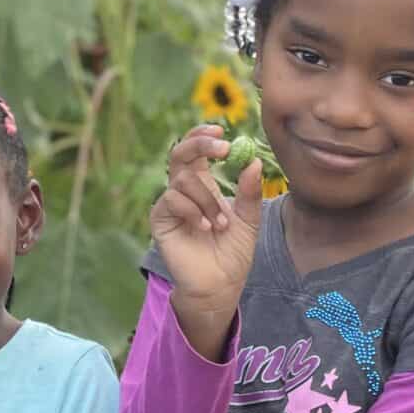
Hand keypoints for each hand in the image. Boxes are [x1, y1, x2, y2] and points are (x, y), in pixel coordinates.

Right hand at [149, 124, 264, 351]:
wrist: (220, 284)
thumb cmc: (233, 253)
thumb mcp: (248, 219)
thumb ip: (249, 192)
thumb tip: (253, 162)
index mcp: (202, 184)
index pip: (196, 150)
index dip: (203, 135)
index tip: (221, 128)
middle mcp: (182, 190)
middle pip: (180, 153)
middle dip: (200, 144)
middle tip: (222, 147)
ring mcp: (170, 205)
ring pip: (184, 181)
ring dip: (208, 199)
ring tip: (221, 224)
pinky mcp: (160, 220)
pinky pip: (172, 201)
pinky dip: (193, 211)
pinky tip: (206, 228)